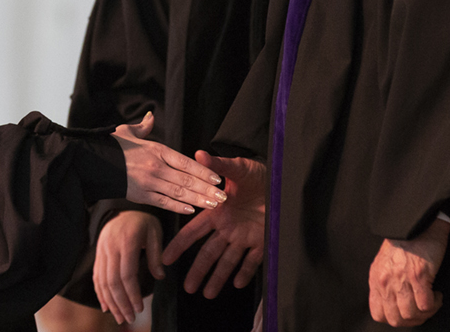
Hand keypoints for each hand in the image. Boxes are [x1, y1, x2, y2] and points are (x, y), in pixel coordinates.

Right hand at [93, 211, 163, 324]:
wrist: (123, 207)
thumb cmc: (143, 221)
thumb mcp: (155, 233)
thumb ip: (156, 255)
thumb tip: (160, 276)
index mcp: (126, 241)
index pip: (127, 274)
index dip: (132, 293)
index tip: (140, 308)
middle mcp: (110, 247)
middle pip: (112, 281)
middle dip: (121, 303)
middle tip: (129, 319)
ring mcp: (102, 251)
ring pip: (102, 281)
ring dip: (111, 302)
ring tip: (120, 318)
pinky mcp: (98, 255)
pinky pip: (97, 276)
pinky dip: (100, 293)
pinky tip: (106, 306)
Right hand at [112, 113, 226, 213]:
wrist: (92, 161)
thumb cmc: (111, 146)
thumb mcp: (128, 131)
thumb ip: (144, 125)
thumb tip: (151, 116)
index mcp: (156, 150)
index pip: (186, 162)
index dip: (203, 171)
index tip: (218, 178)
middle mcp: (156, 167)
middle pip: (187, 180)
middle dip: (207, 189)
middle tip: (224, 196)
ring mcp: (149, 182)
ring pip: (179, 193)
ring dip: (198, 200)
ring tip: (214, 205)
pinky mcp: (140, 195)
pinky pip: (163, 202)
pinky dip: (178, 207)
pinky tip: (191, 210)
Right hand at [161, 152, 265, 297]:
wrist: (283, 180)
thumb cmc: (258, 173)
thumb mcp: (238, 168)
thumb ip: (218, 166)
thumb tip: (199, 154)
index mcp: (218, 212)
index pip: (193, 232)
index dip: (179, 245)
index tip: (166, 259)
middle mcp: (228, 227)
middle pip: (209, 253)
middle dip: (198, 271)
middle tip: (187, 288)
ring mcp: (244, 236)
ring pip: (228, 261)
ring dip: (218, 278)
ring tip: (208, 295)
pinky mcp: (262, 240)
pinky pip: (253, 260)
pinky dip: (245, 272)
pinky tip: (238, 284)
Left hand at [368, 218, 448, 326]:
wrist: (414, 224)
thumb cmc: (402, 244)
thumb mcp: (384, 265)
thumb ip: (384, 284)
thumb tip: (392, 304)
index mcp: (376, 280)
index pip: (378, 314)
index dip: (395, 318)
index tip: (407, 312)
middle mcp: (385, 282)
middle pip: (395, 319)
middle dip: (412, 320)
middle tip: (422, 310)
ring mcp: (401, 280)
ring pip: (411, 315)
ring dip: (425, 313)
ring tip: (431, 301)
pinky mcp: (418, 276)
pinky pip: (426, 305)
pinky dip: (434, 304)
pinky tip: (436, 294)